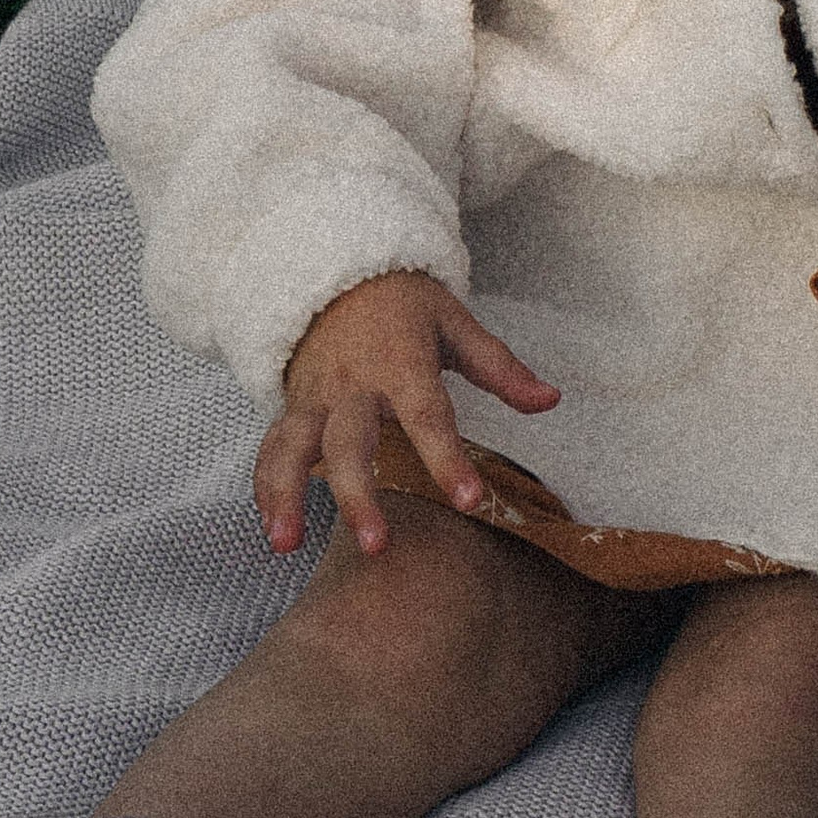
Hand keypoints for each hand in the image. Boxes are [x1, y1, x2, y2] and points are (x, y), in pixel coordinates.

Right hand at [253, 271, 558, 559]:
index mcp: (401, 362)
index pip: (427, 413)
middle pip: (351, 443)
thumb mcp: (455, 323)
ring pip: (294, 447)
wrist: (339, 272)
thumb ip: (500, 368)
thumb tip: (551, 400)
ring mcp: (316, 398)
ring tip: (286, 543)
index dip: (448, 457)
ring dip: (287, 495)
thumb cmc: (405, 306)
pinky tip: (274, 532)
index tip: (469, 500)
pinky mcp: (292, 408)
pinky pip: (271, 448)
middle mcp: (353, 384)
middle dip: (358, 494)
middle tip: (375, 545)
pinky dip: (266, 488)